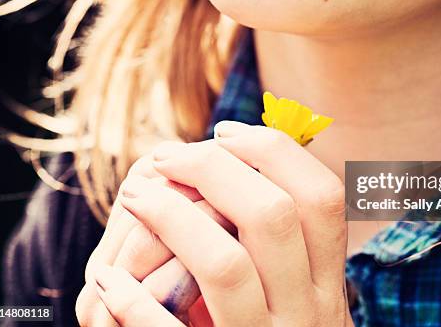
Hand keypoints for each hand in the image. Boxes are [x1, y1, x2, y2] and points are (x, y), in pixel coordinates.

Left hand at [94, 122, 351, 325]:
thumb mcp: (302, 295)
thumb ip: (288, 242)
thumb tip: (250, 158)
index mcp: (330, 285)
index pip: (321, 195)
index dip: (274, 151)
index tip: (225, 131)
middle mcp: (309, 315)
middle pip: (273, 215)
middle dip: (215, 168)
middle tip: (171, 155)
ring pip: (224, 264)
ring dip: (172, 216)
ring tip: (137, 194)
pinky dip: (135, 303)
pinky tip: (110, 281)